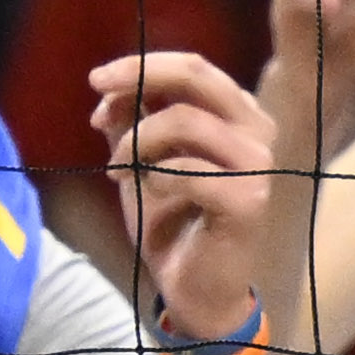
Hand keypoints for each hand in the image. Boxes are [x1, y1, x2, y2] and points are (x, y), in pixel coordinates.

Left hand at [89, 50, 276, 339]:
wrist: (195, 289)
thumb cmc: (172, 220)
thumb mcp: (141, 162)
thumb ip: (130, 121)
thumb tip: (107, 89)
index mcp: (237, 113)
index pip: (191, 67)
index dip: (141, 65)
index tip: (96, 81)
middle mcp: (257, 129)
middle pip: (196, 75)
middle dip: (139, 75)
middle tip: (98, 91)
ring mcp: (258, 164)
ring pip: (185, 120)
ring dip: (137, 141)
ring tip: (115, 169)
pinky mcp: (249, 200)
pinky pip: (188, 170)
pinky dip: (156, 176)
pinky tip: (148, 191)